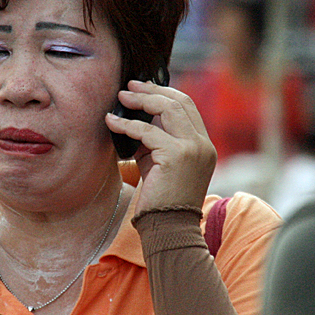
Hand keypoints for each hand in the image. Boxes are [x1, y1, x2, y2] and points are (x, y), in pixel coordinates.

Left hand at [105, 80, 215, 214]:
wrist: (168, 227)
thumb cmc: (161, 198)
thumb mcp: (160, 163)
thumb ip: (155, 140)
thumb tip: (133, 117)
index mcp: (203, 144)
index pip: (187, 106)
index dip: (164, 93)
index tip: (142, 88)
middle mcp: (203, 144)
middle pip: (180, 102)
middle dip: (152, 90)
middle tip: (129, 87)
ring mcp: (193, 149)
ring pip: (167, 110)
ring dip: (141, 100)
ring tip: (121, 98)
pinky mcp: (176, 156)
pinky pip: (148, 132)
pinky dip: (127, 124)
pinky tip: (112, 122)